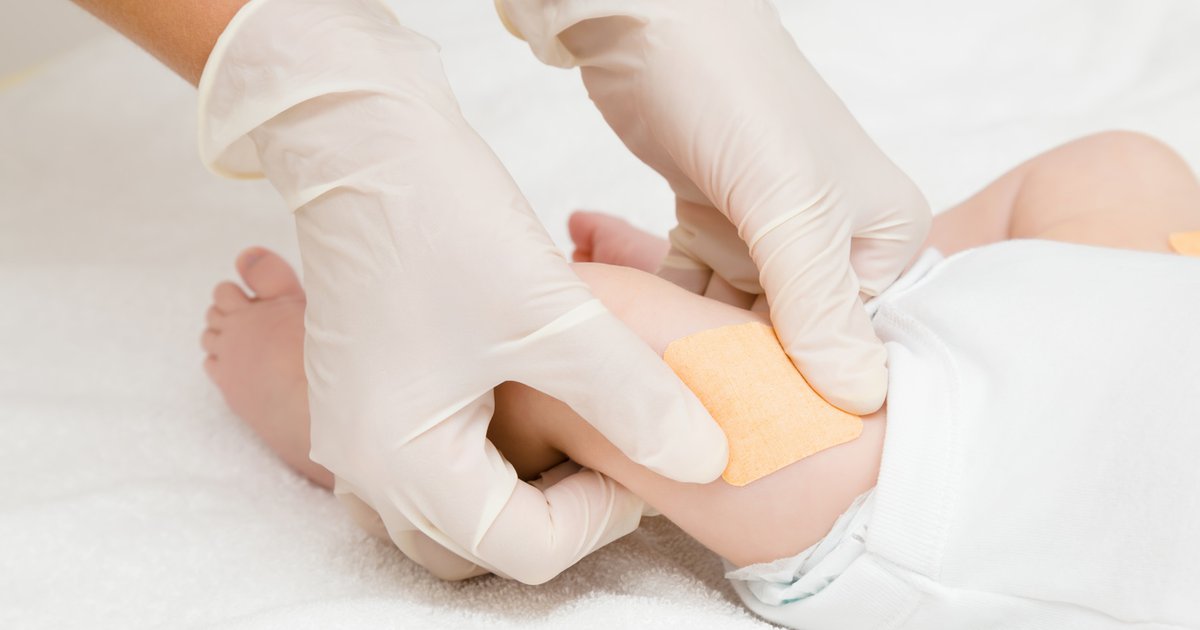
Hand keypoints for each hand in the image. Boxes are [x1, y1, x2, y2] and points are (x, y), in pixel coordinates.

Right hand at [198, 0, 725, 583]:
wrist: (359, 142)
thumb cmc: (441, 222)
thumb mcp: (555, 319)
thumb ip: (635, 398)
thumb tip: (705, 459)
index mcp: (406, 464)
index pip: (526, 549)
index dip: (603, 517)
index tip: (647, 454)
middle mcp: (366, 468)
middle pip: (482, 547)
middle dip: (560, 518)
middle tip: (612, 461)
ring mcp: (354, 435)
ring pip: (452, 515)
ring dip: (520, 498)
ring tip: (576, 442)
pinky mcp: (362, 399)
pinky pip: (427, 468)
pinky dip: (485, 464)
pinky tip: (529, 410)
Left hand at [498, 0, 930, 413]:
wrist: (649, 17)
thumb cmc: (735, 91)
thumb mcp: (787, 203)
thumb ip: (820, 303)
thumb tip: (861, 400)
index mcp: (882, 234)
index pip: (851, 342)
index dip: (798, 390)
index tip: (744, 435)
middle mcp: (834, 241)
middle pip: (787, 340)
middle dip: (734, 374)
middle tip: (676, 419)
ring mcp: (769, 235)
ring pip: (729, 321)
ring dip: (685, 346)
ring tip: (636, 385)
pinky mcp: (713, 222)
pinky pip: (688, 290)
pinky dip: (655, 310)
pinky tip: (617, 330)